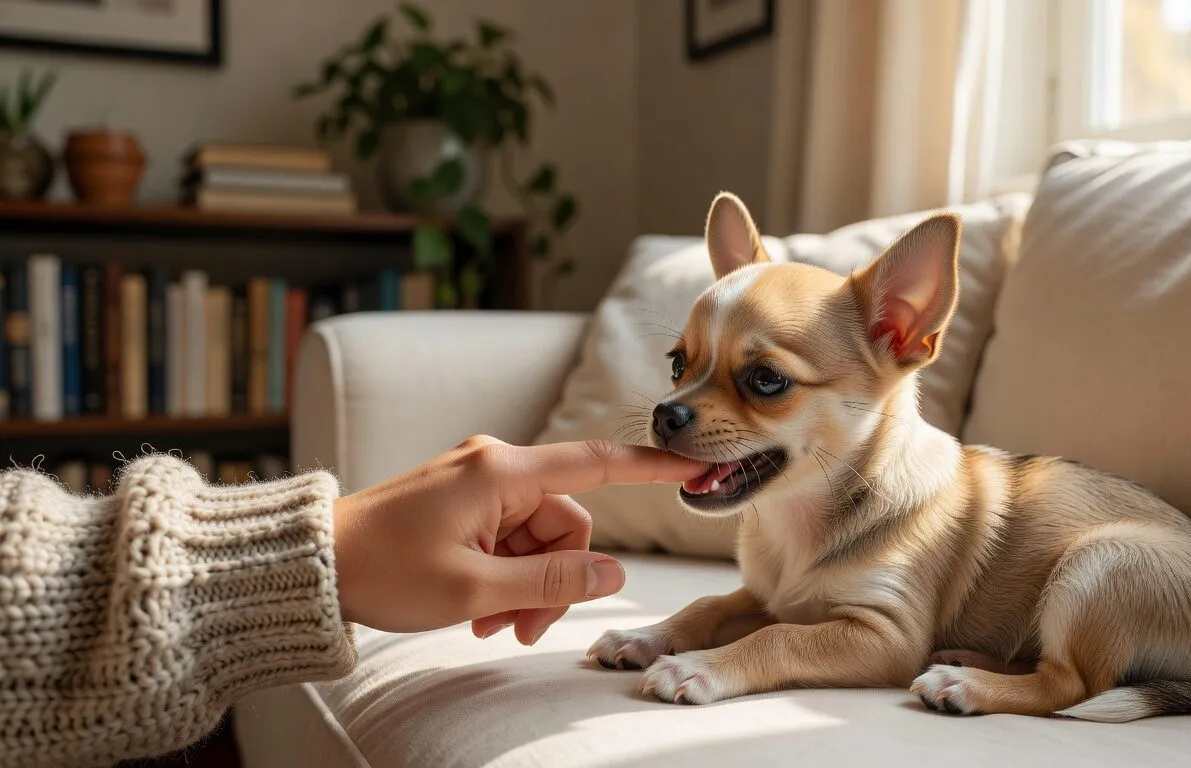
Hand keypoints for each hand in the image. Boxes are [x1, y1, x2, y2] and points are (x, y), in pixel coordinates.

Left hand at [332, 437, 703, 643]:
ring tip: (491, 624)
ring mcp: (478, 483)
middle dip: (557, 577)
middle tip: (521, 628)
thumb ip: (550, 582)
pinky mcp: (464, 502)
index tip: (694, 466)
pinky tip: (481, 609)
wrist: (312, 564)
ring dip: (528, 584)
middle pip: (567, 520)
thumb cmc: (381, 570)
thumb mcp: (472, 589)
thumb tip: (612, 573)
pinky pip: (510, 538)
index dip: (652, 468)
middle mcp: (495, 465)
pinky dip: (506, 575)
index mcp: (502, 471)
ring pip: (540, 537)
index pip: (597, 464)